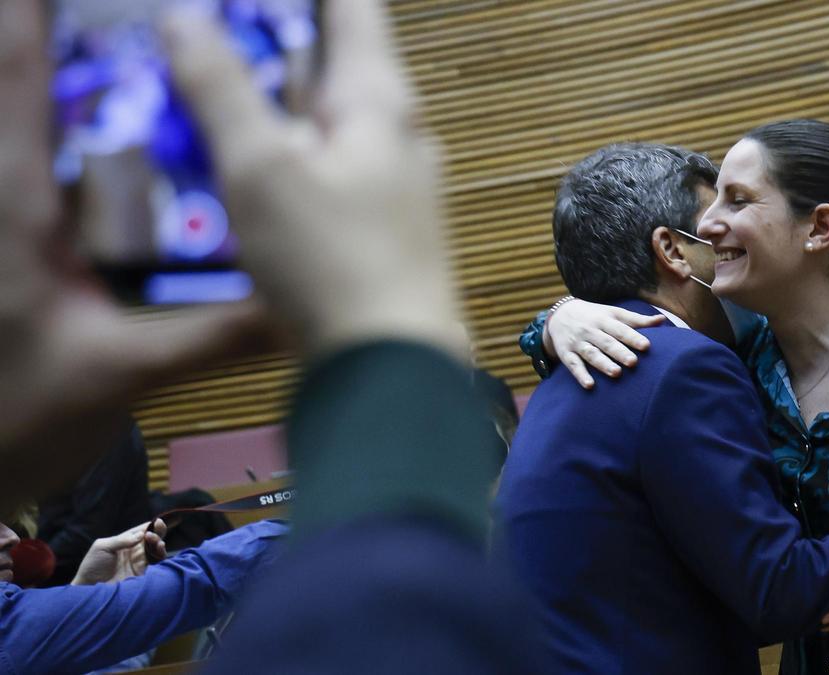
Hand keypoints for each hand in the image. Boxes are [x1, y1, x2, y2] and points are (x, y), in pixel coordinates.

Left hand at [0, 0, 269, 507]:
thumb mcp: (126, 375)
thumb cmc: (26, 418)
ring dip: (56, 85)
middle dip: (48, 39)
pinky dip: (64, 139)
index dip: (29, 21)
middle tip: (114, 17)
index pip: (16, 88)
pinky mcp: (20, 256)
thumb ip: (215, 335)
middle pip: (15, 92)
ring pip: (24, 130)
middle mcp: (5, 206)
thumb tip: (300, 304)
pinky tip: (116, 146)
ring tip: (113, 57)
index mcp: (19, 215)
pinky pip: (39, 176)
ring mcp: (8, 228)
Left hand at [72, 519, 167, 585]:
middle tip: (159, 526)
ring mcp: (139, 562)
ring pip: (156, 549)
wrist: (89, 587)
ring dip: (158, 541)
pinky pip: (156, 562)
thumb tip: (141, 534)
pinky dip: (160, 554)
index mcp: (125, 542)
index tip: (158, 521)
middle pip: (152, 538)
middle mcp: (134, 551)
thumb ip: (121, 540)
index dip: (151, 525)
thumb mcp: (102, 547)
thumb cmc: (92, 565)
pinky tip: (159, 547)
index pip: (141, 531)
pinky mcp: (142, 573)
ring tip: (154, 538)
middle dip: (158, 531)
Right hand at [164, 0, 461, 358]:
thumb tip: (184, 19)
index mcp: (381, 102)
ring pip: (330, 124)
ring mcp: (397, 186)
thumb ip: (221, 89)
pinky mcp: (383, 233)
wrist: (393, 369)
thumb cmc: (333, 262)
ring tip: (224, 99)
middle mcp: (401, 136)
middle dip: (280, 46)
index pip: (352, 8)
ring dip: (280, 106)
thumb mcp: (261, 168)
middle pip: (337, 64)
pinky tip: (255, 175)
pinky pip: (331, 173)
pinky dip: (293, 159)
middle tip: (220, 40)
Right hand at [544, 299, 663, 387]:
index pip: (620, 329)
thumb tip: (662, 320)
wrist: (560, 314)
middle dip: (620, 352)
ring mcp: (578, 343)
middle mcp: (591, 331)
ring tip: (616, 373)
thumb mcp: (613, 313)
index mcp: (604, 320)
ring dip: (603, 364)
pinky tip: (589, 385)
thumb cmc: (595, 316)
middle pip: (606, 342)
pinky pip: (573, 365)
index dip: (633, 337)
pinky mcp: (566, 354)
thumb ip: (637, 320)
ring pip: (591, 354)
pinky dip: (581, 375)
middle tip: (634, 362)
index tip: (646, 346)